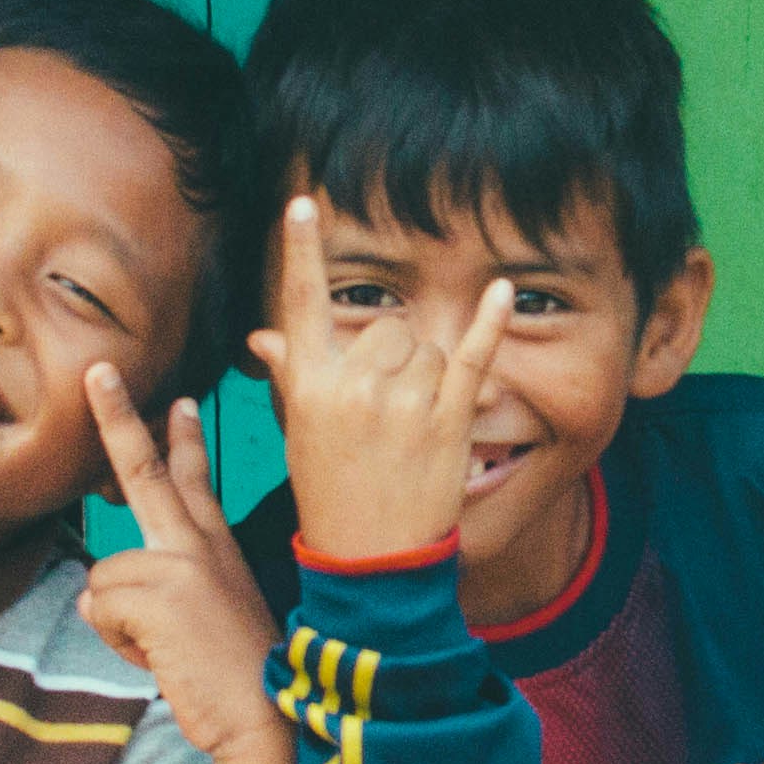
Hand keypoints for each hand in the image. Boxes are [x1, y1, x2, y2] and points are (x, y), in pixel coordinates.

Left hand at [78, 366, 285, 758]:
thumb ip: (154, 597)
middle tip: (95, 370)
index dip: (184, 440)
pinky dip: (119, 642)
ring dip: (120, 623)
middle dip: (117, 415)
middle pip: (145, 470)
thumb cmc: (235, 679)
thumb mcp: (202, 623)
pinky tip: (162, 658)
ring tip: (167, 650)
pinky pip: (101, 608)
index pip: (196, 483)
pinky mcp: (160, 590)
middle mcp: (200, 545)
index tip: (179, 402)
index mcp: (217, 550)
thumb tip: (91, 595)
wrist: (264, 718)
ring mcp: (181, 562)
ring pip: (105, 575)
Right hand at [250, 197, 515, 563]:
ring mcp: (403, 402)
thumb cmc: (332, 492)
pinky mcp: (448, 419)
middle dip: (396, 359)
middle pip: (387, 328)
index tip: (302, 202)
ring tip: (413, 429)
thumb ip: (292, 374)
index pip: (301, 303)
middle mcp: (353, 387)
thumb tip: (262, 337)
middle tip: (388, 414)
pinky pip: (471, 357)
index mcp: (310, 386)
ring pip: (428, 347)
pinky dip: (489, 323)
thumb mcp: (300, 433)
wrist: (370, 561)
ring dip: (430, 377)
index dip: (300, 250)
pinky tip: (500, 291)